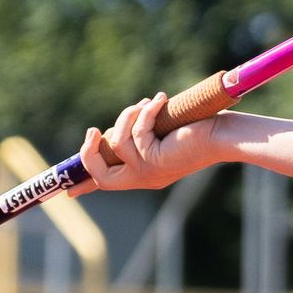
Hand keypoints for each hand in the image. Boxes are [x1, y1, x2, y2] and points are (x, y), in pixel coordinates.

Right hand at [69, 93, 217, 195]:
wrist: (226, 135)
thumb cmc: (199, 129)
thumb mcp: (162, 132)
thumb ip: (140, 134)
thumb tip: (116, 130)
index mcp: (145, 174)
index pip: (107, 184)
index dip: (83, 184)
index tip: (67, 192)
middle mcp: (144, 178)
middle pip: (99, 175)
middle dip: (89, 151)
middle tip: (94, 130)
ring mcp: (148, 172)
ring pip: (117, 143)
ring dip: (128, 116)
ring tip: (148, 103)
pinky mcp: (155, 160)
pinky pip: (136, 132)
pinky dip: (146, 112)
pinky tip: (161, 101)